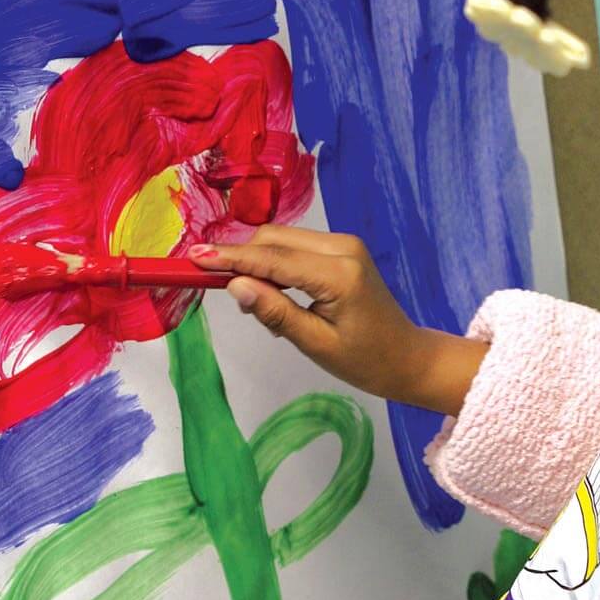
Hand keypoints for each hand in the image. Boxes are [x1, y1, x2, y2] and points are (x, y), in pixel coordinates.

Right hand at [188, 226, 487, 415]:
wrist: (406, 356)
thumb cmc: (365, 360)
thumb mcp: (315, 344)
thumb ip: (275, 312)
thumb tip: (235, 286)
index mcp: (338, 274)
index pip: (273, 258)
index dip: (230, 257)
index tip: (193, 258)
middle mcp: (342, 247)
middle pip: (274, 239)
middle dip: (241, 259)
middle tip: (223, 294)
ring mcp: (344, 244)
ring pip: (282, 239)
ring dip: (259, 263)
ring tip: (262, 307)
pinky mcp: (342, 248)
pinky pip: (295, 246)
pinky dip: (276, 264)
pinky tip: (278, 297)